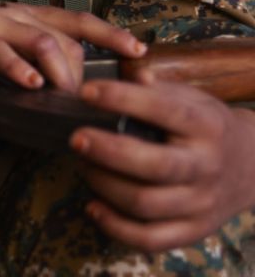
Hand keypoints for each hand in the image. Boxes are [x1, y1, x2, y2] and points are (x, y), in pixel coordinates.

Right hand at [0, 0, 143, 91]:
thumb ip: (18, 50)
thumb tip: (48, 82)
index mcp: (21, 14)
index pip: (76, 20)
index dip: (110, 32)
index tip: (139, 49)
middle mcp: (13, 13)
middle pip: (67, 38)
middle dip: (84, 72)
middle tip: (85, 103)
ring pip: (42, 40)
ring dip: (60, 72)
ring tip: (64, 97)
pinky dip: (17, 67)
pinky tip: (29, 84)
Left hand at [71, 76, 254, 251]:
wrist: (253, 167)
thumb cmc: (207, 127)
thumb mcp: (193, 99)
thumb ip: (159, 89)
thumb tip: (132, 76)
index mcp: (207, 127)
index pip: (164, 110)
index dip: (122, 99)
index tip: (86, 91)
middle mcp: (207, 166)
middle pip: (154, 166)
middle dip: (107, 152)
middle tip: (76, 138)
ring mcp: (202, 203)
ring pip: (146, 204)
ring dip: (104, 185)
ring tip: (83, 165)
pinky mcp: (194, 230)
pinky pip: (151, 239)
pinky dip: (116, 227)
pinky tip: (93, 206)